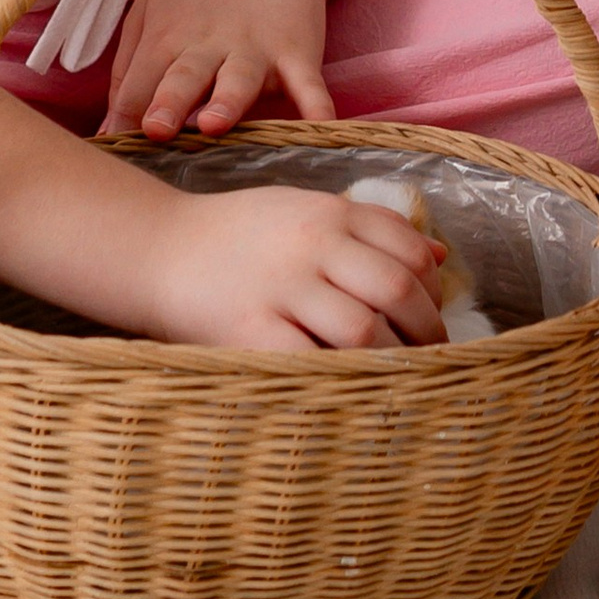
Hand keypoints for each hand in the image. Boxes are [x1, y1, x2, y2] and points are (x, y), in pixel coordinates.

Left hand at [108, 0, 339, 139]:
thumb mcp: (150, 8)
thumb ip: (128, 71)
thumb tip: (110, 131)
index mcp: (167, 37)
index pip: (138, 86)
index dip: (126, 118)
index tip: (116, 152)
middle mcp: (208, 45)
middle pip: (183, 79)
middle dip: (169, 103)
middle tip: (157, 128)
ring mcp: (256, 50)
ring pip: (239, 81)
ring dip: (228, 102)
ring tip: (215, 123)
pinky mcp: (298, 52)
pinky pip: (308, 84)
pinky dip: (316, 106)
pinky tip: (320, 127)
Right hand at [141, 183, 448, 353]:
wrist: (158, 249)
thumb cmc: (238, 235)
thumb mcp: (305, 209)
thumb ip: (369, 227)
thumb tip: (439, 257)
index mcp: (330, 212)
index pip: (409, 248)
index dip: (433, 289)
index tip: (434, 316)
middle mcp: (312, 244)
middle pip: (396, 289)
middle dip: (426, 329)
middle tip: (431, 357)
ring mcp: (281, 287)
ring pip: (364, 331)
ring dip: (392, 361)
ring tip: (396, 377)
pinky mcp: (250, 330)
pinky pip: (312, 362)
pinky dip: (340, 379)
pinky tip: (349, 389)